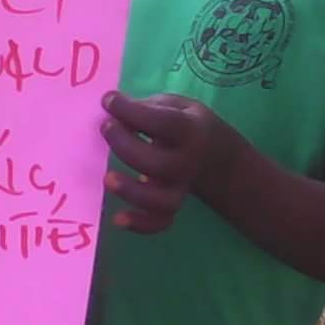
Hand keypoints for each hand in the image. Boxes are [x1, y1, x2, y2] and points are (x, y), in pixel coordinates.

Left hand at [100, 91, 237, 233]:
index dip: (132, 111)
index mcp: (191, 130)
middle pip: (156, 162)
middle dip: (125, 145)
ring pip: (161, 200)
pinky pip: (160, 222)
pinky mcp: (171, 205)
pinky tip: (118, 219)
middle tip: (106, 127)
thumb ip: (148, 106)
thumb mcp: (177, 106)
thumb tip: (111, 106)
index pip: (162, 122)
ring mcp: (180, 187)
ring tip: (107, 177)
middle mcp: (187, 162)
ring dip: (132, 191)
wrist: (219, 157)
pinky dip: (141, 225)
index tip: (108, 100)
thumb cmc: (187, 124)